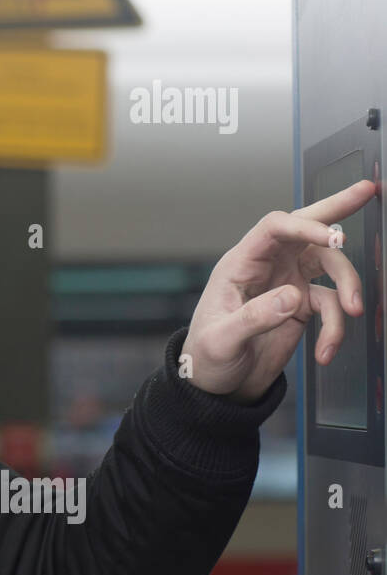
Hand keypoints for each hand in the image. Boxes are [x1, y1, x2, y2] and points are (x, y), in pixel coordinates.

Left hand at [181, 179, 379, 403]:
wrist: (217, 385)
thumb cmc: (206, 357)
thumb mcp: (221, 341)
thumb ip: (253, 318)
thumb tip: (291, 296)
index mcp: (240, 264)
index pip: (274, 228)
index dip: (306, 226)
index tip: (335, 238)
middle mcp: (266, 267)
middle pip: (304, 228)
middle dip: (336, 209)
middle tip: (367, 190)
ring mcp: (287, 284)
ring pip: (329, 265)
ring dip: (348, 286)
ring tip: (353, 313)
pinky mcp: (301, 306)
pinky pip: (331, 305)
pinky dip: (336, 328)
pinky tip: (325, 353)